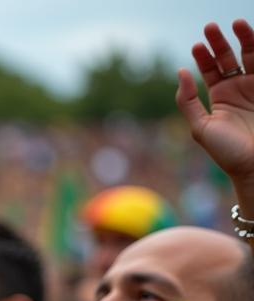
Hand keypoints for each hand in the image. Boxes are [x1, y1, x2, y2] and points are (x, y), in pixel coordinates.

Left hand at [177, 20, 253, 185]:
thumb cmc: (226, 151)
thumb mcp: (200, 127)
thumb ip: (188, 101)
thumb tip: (180, 72)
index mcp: (220, 98)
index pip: (211, 69)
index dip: (204, 56)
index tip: (197, 45)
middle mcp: (239, 88)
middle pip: (229, 57)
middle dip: (220, 41)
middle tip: (211, 27)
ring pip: (251, 54)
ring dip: (243, 38)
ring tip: (235, 24)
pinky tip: (251, 39)